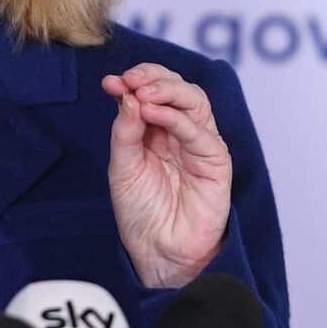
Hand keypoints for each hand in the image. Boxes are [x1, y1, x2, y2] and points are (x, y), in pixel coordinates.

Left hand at [102, 63, 232, 287]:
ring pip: (194, 100)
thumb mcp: (122, 166)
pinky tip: (153, 112)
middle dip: (153, 77)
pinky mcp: (215, 161)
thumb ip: (125, 130)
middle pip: (177, 87)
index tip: (111, 81)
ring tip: (142, 93)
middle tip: (130, 80)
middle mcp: (180, 131)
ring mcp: (199, 143)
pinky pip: (199, 131)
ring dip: (167, 90)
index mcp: (157, 129)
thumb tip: (127, 94)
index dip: (135, 79)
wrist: (157, 250)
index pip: (152, 90)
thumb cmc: (141, 211)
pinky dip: (175, 117)